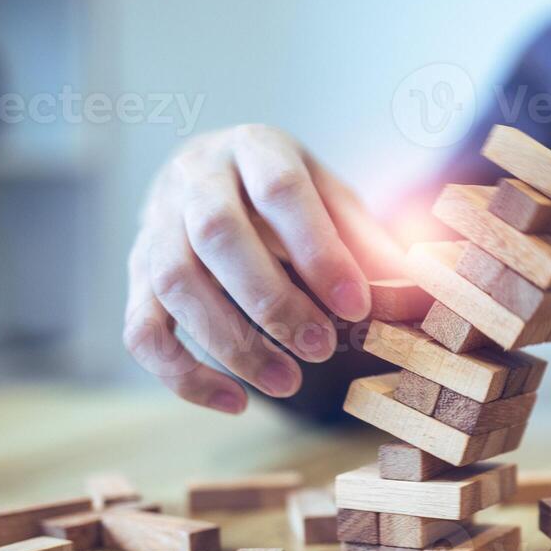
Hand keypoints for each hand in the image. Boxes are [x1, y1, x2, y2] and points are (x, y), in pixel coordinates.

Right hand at [124, 125, 404, 412]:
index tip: (356, 305)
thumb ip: (368, 243)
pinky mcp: (136, 275)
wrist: (215, 179)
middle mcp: (195, 178)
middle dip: (272, 301)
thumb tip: (414, 292)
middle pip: (216, 235)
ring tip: (287, 382)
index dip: (319, 252)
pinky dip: (183, 375)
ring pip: (174, 283)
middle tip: (322, 348)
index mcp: (255, 147)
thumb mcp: (335, 202)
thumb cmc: (288, 199)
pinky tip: (234, 402)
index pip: (280, 192)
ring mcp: (156, 225)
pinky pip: (142, 330)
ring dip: (231, 342)